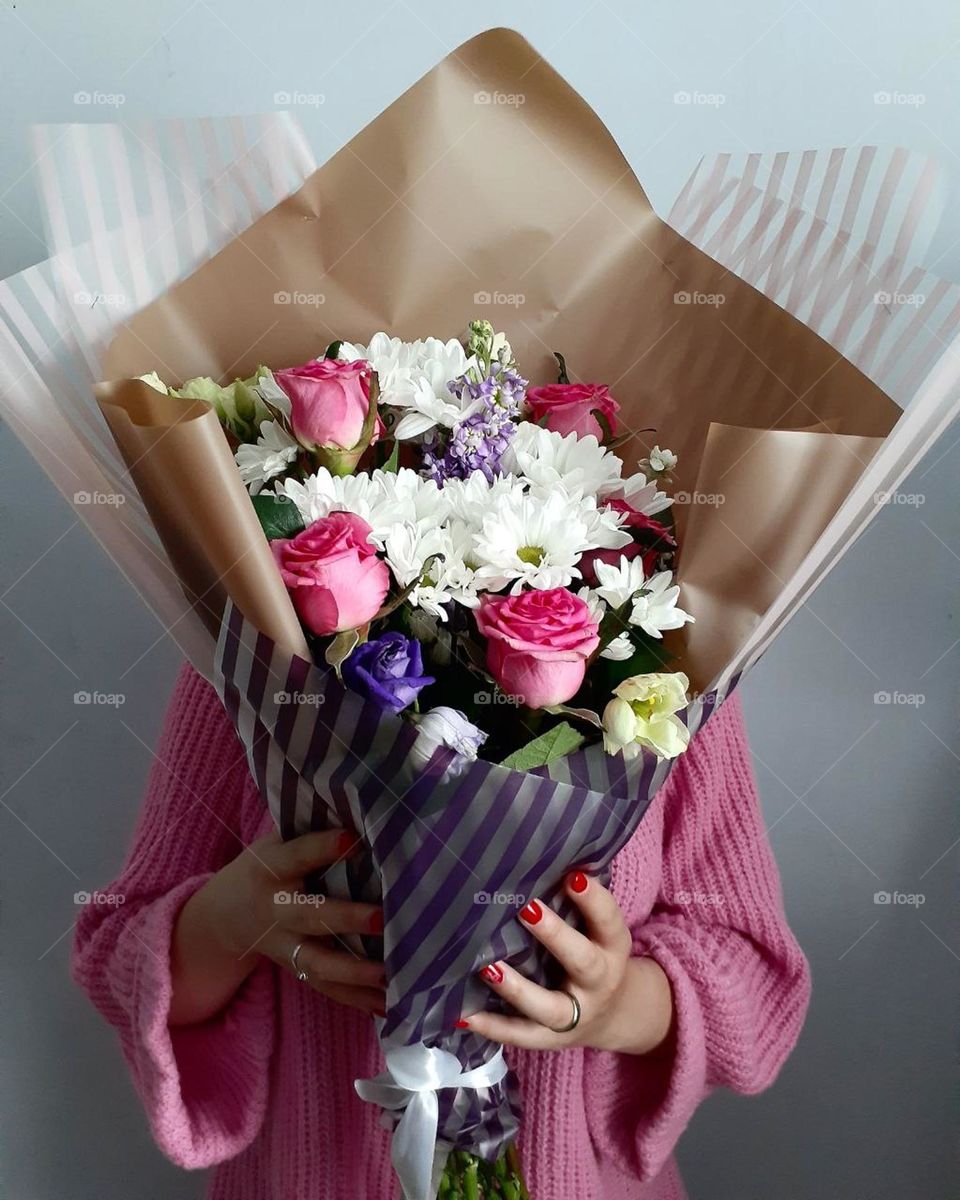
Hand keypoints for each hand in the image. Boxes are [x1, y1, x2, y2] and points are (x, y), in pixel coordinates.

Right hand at [170, 828, 384, 1024]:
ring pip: (317, 962)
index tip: (354, 839)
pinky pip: (325, 988)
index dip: (323, 847)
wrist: (223, 915)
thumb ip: (311, 831)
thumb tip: (369, 807)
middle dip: (346, 918)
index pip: (298, 855)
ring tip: (390, 975)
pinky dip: (356, 999)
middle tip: (382, 918)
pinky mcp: (294, 968)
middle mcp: (276, 908)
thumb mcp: (276, 842)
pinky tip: (389, 1004)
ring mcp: (283, 944)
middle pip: (310, 916)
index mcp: (271, 866)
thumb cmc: (267, 866)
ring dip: (354, 971)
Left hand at [460, 871, 672, 1053]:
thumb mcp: (599, 926)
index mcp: (612, 945)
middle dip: (556, 936)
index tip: (572, 875)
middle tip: (526, 909)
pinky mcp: (550, 1039)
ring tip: (487, 967)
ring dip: (518, 988)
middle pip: (583, 961)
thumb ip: (578, 896)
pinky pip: (520, 1035)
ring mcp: (575, 1014)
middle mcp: (598, 980)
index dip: (593, 899)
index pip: (609, 919)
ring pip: (549, 1007)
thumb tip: (542, 845)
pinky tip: (463, 1013)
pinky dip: (492, 1027)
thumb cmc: (593, 949)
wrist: (614, 1014)